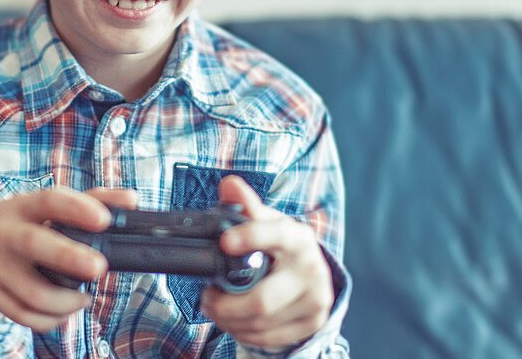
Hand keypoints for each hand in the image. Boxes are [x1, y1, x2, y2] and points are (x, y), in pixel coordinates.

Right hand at [0, 186, 136, 330]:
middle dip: (68, 258)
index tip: (103, 220)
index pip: (49, 201)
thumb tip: (131, 201)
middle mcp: (4, 233)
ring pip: (33, 293)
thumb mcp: (43, 207)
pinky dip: (51, 319)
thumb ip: (90, 200)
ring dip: (67, 302)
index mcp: (22, 207)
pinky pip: (23, 315)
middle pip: (34, 244)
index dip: (76, 209)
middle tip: (98, 267)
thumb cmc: (17, 223)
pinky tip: (65, 311)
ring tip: (85, 297)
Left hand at [199, 176, 333, 347]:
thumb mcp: (267, 222)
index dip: (250, 237)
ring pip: (260, 322)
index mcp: (298, 238)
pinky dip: (243, 332)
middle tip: (206, 297)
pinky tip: (234, 321)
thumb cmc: (281, 245)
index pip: (275, 235)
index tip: (225, 241)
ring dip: (228, 320)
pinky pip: (268, 337)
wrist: (313, 273)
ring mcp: (315, 300)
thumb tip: (229, 184)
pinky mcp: (312, 323)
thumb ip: (246, 205)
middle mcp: (311, 269)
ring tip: (215, 307)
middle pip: (262, 300)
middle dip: (225, 304)